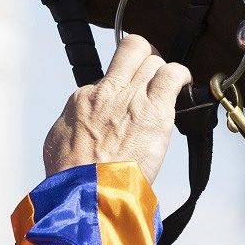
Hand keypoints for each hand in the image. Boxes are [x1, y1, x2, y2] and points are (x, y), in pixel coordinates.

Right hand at [41, 33, 189, 181]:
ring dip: (162, 69)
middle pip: (131, 51)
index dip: (119, 84)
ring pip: (153, 59)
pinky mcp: (155, 110)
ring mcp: (132, 97)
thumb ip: (76, 124)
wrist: (88, 192)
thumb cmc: (74, 178)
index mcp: (84, 99)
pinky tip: (184, 83)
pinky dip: (181, 75)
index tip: (126, 95)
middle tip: (151, 75)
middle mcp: (107, 91)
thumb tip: (86, 123)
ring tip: (169, 84)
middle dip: (143, 58)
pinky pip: (173, 75)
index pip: (107, 77)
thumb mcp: (60, 142)